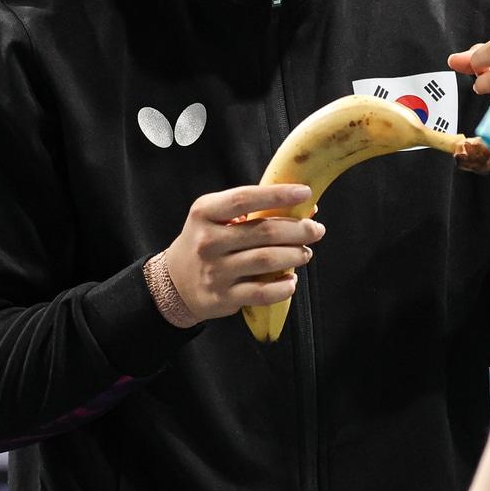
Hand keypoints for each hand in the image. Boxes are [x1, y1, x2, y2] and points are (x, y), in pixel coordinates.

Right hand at [164, 184, 325, 321]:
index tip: (305, 192)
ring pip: (266, 260)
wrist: (174, 282)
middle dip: (298, 230)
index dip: (278, 194)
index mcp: (205, 213)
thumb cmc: (206, 240)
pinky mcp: (221, 297)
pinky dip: (283, 287)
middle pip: (264, 232)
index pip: (244, 198)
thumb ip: (253, 210)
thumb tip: (305, 208)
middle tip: (316, 230)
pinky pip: (261, 292)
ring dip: (295, 256)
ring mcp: (214, 271)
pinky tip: (291, 281)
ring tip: (305, 254)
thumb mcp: (216, 217)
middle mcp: (208, 241)